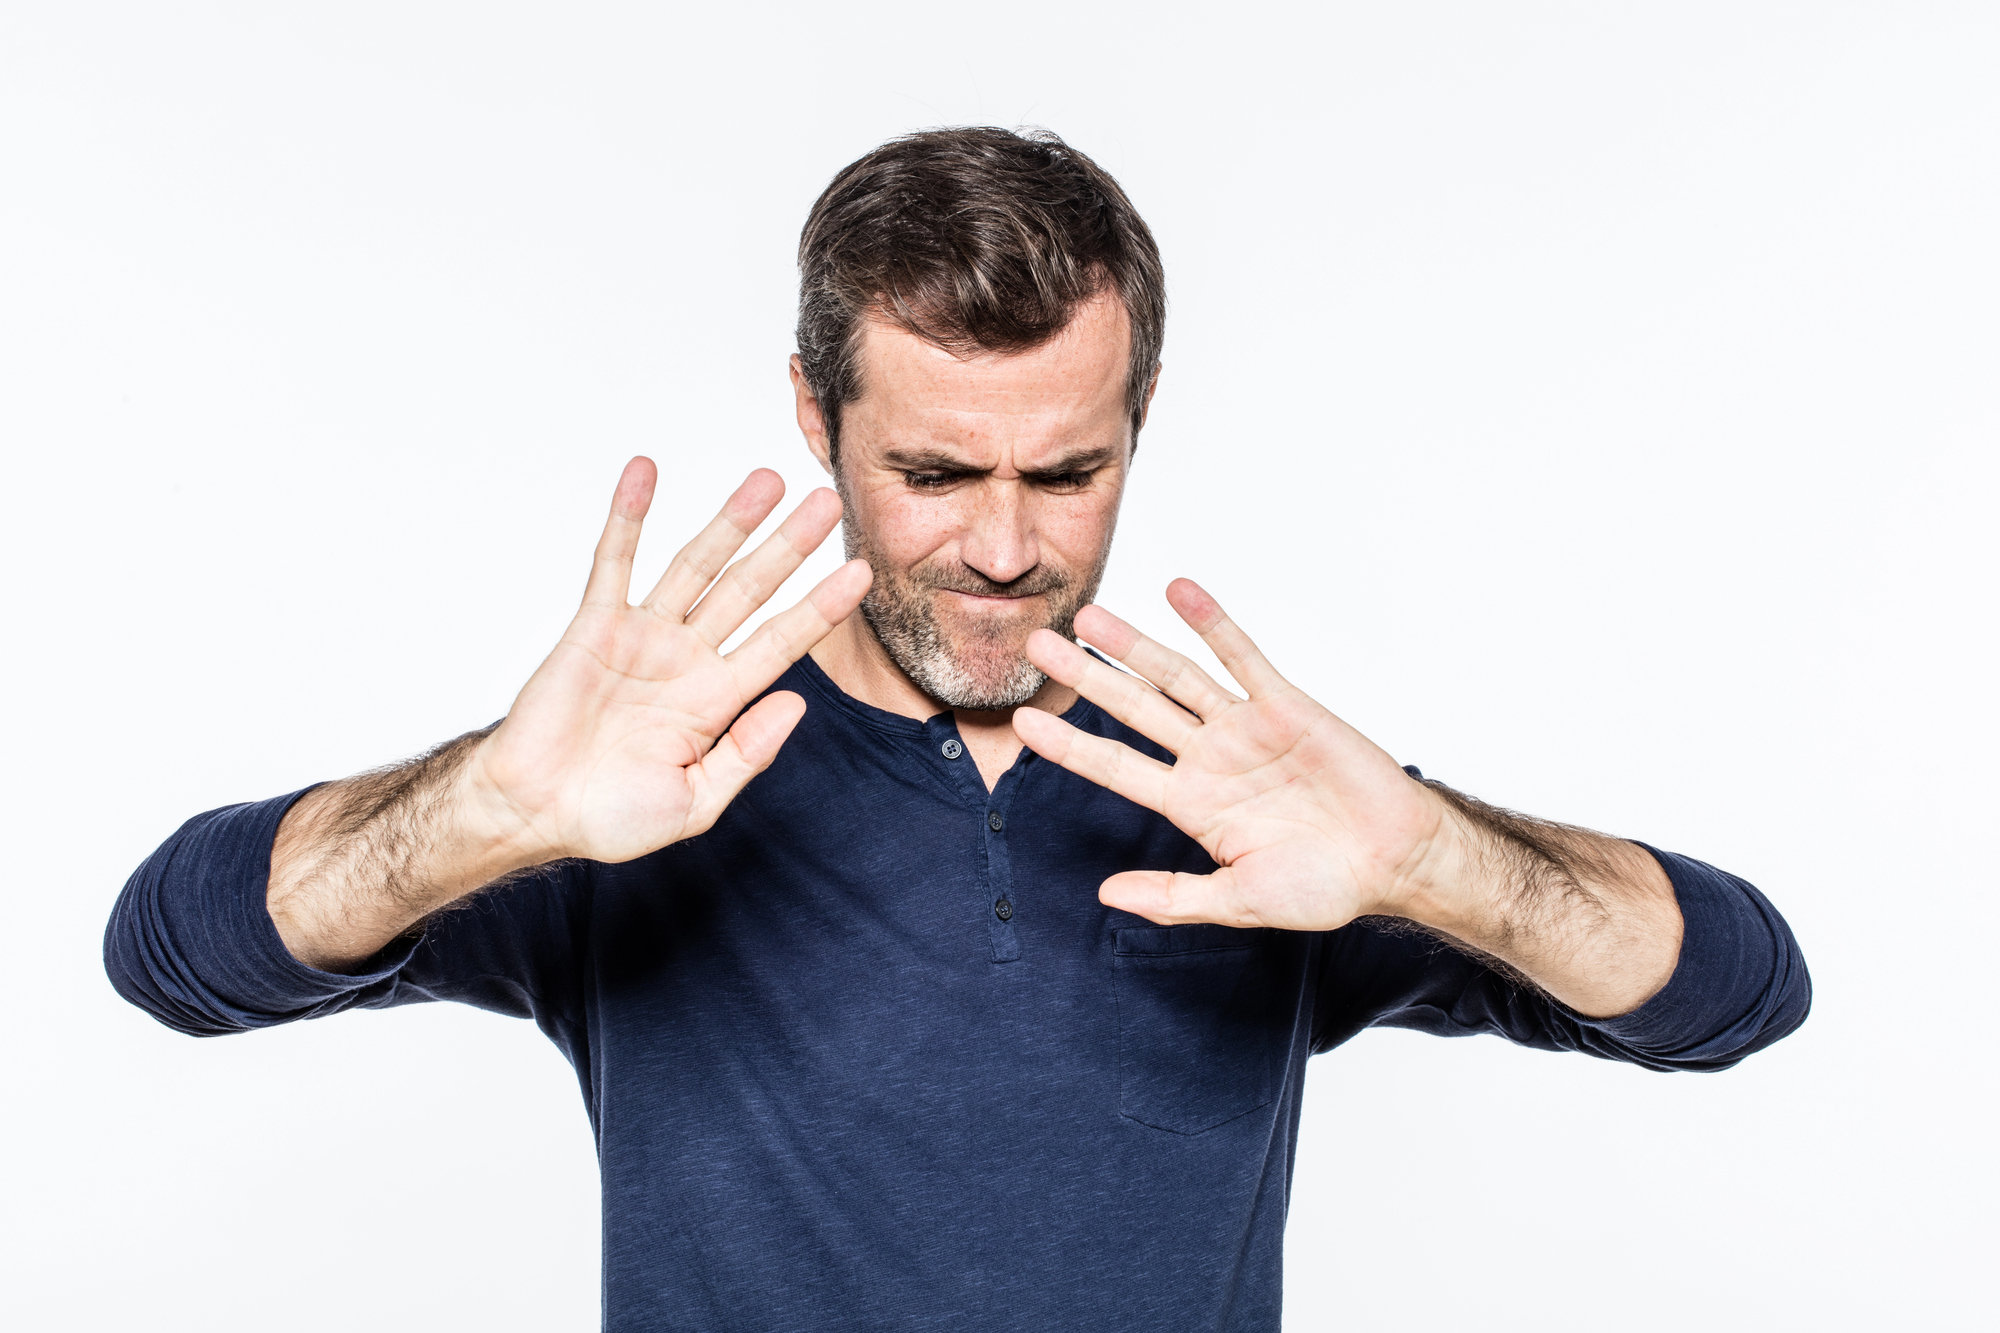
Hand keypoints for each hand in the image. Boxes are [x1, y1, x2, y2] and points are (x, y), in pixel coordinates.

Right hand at [465, 457, 871, 865]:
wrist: (534, 813)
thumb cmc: (610, 816)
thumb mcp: (695, 802)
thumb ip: (745, 755)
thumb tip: (794, 706)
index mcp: (718, 698)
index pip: (782, 642)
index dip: (821, 607)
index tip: (861, 573)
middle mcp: (687, 658)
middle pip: (749, 590)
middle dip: (788, 546)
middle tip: (826, 502)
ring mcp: (643, 636)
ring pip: (696, 566)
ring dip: (729, 521)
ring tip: (767, 481)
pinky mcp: (594, 625)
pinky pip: (613, 562)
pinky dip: (629, 516)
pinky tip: (646, 473)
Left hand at [1013, 579, 1446, 930]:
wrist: (1394, 860)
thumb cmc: (1324, 886)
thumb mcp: (1241, 901)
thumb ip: (1176, 897)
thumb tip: (1105, 897)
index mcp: (1192, 805)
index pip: (1117, 767)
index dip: (1071, 746)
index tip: (1022, 723)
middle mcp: (1209, 759)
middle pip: (1134, 709)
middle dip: (1085, 678)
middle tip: (1036, 646)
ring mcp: (1244, 728)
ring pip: (1176, 677)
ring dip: (1133, 644)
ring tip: (1088, 615)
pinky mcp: (1285, 704)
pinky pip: (1242, 656)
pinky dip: (1211, 622)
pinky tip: (1178, 591)